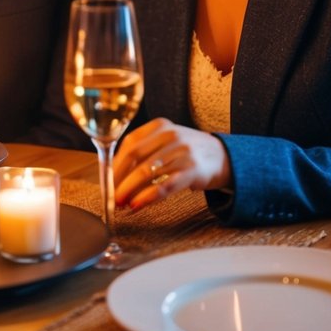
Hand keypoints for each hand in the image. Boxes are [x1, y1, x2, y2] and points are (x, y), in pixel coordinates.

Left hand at [113, 118, 231, 210]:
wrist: (223, 156)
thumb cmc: (186, 151)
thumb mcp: (166, 141)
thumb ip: (144, 151)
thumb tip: (114, 176)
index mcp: (160, 126)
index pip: (129, 143)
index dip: (115, 164)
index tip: (107, 180)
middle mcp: (170, 135)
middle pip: (135, 156)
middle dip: (119, 178)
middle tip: (111, 195)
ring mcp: (182, 152)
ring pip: (147, 172)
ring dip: (130, 190)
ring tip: (121, 203)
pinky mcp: (191, 171)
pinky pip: (164, 185)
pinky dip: (147, 197)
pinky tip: (137, 205)